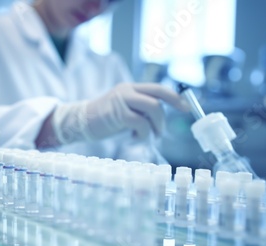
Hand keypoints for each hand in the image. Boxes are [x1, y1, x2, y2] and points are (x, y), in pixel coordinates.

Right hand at [50, 83, 188, 144]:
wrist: (80, 122)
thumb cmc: (105, 120)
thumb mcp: (125, 110)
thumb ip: (140, 109)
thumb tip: (162, 118)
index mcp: (131, 88)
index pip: (158, 89)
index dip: (175, 98)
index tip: (185, 108)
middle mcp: (127, 90)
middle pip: (158, 98)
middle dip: (164, 118)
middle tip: (161, 132)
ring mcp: (122, 101)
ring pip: (153, 109)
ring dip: (156, 126)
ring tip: (150, 136)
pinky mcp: (117, 114)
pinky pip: (141, 123)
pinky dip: (143, 134)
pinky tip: (135, 138)